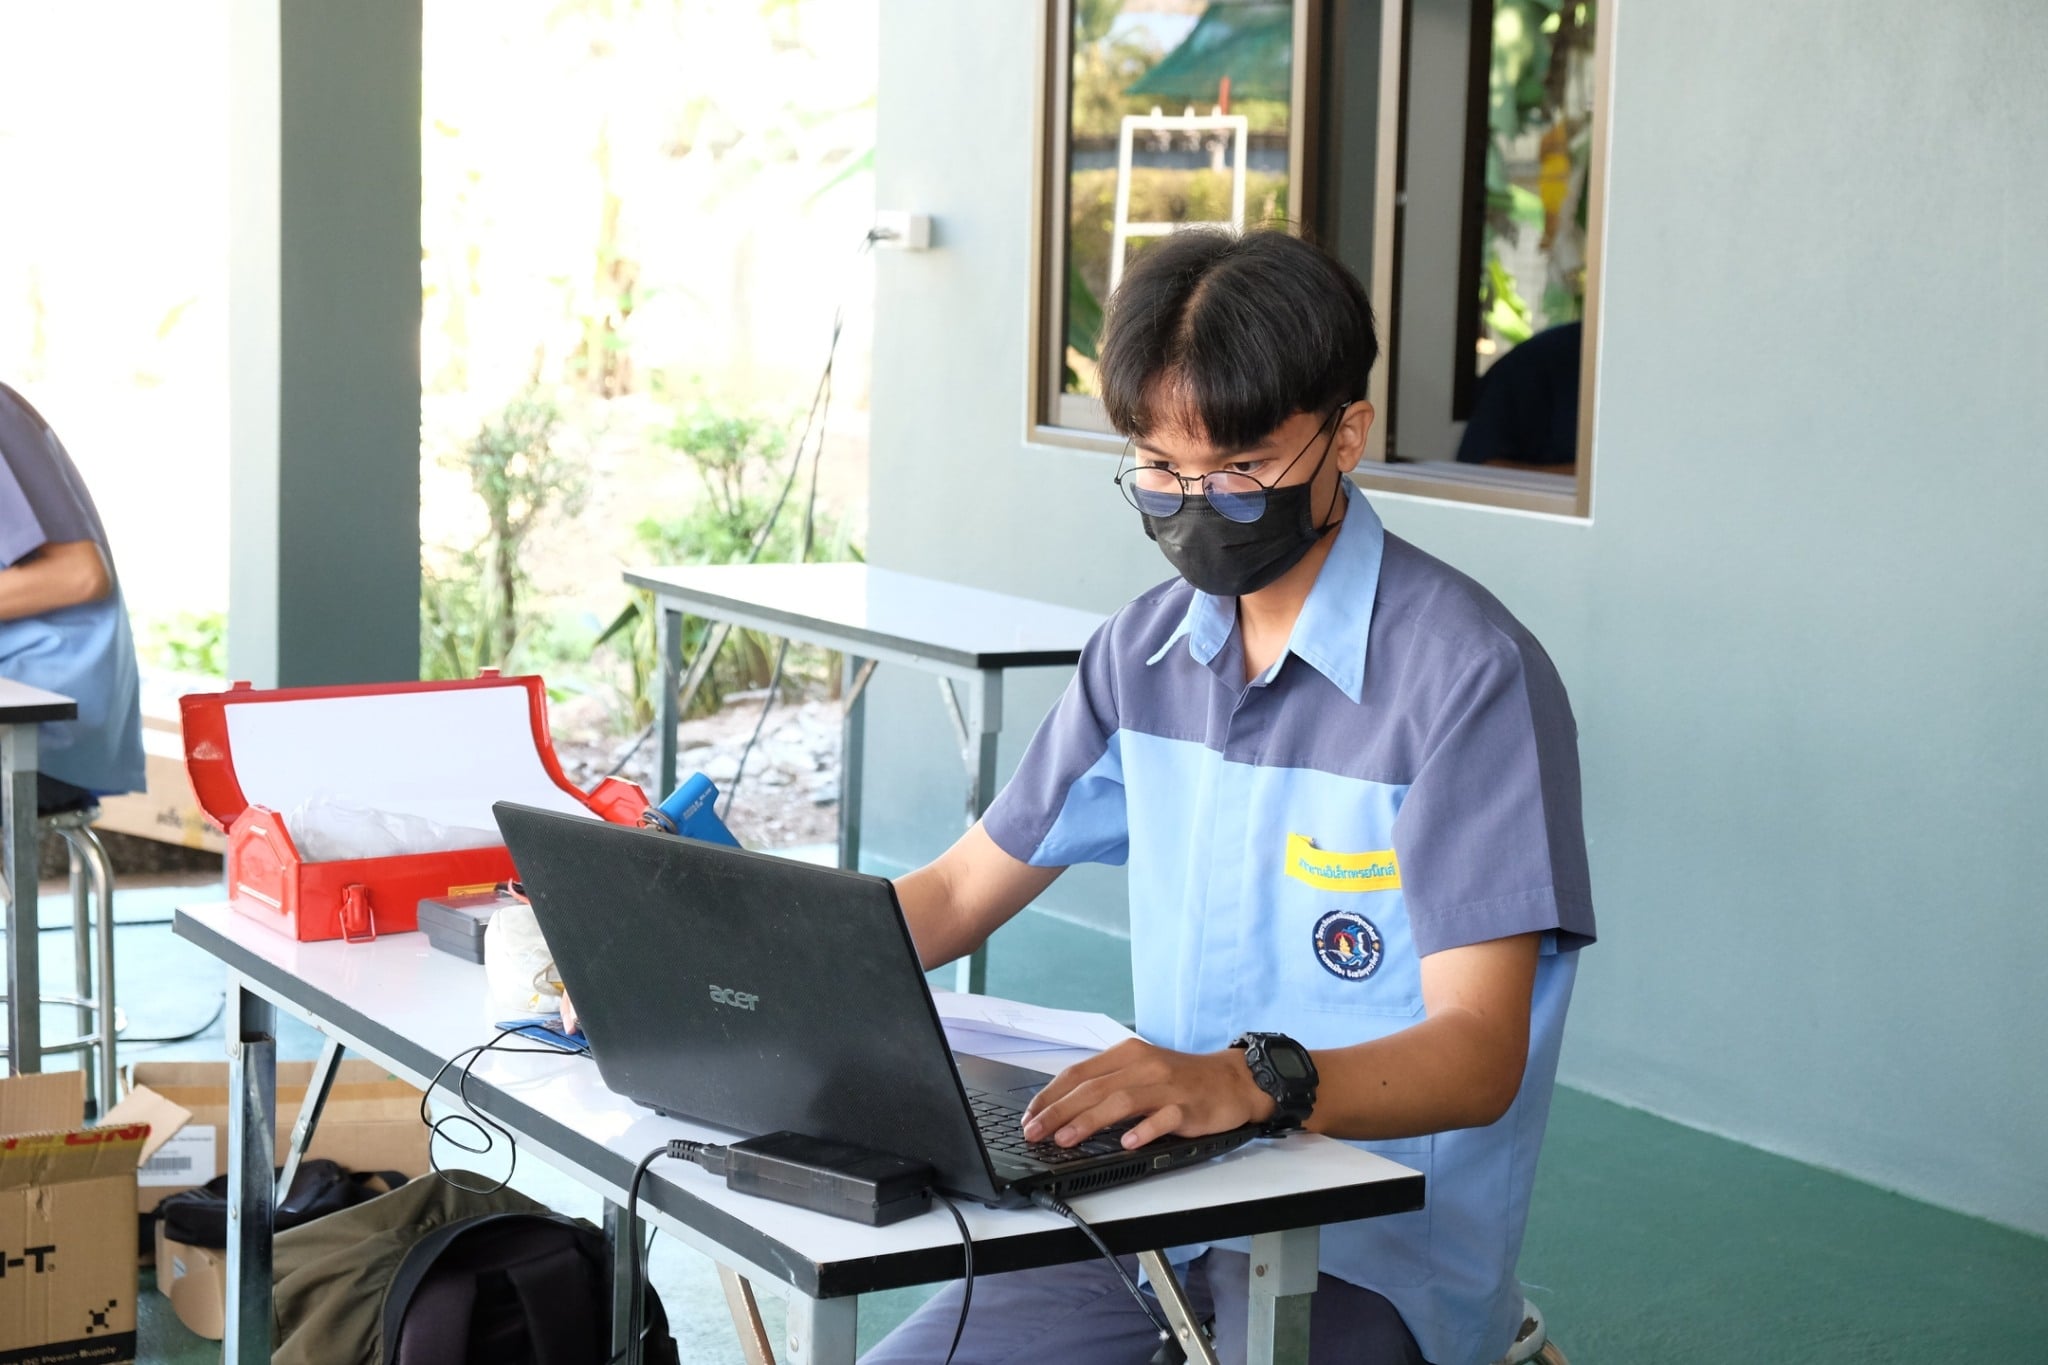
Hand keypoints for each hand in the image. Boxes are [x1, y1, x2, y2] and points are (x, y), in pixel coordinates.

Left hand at [1020, 1038, 1275, 1149]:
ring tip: (1065, 1139)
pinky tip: (1127, 1143)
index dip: (1050, 1095)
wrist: (1234, 1080)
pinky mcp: (1189, 1106)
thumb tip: (1063, 1110)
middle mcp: (1144, 1066)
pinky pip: (1163, 1118)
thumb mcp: (1141, 1071)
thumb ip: (1108, 1085)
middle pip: (1093, 1088)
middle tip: (1034, 1132)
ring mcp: (1167, 1086)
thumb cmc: (1183, 1079)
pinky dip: (1143, 1131)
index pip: (1079, 1073)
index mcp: (1127, 1055)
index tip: (1029, 1116)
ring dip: (1089, 1121)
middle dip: (1058, 1111)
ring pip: (1121, 1100)